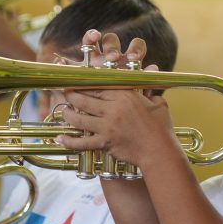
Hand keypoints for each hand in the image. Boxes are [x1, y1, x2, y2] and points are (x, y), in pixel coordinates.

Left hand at [56, 30, 177, 167]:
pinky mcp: (104, 143)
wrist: (160, 151)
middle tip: (64, 93)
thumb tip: (153, 72)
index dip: (84, 83)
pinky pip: (82, 142)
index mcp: (125, 96)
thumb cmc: (162, 127)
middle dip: (70, 95)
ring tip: (63, 112)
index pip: (98, 86)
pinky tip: (60, 139)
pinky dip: (70, 141)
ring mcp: (106, 127)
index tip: (76, 81)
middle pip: (84, 99)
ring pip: (79, 118)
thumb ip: (149, 89)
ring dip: (67, 115)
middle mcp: (112, 109)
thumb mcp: (158, 103)